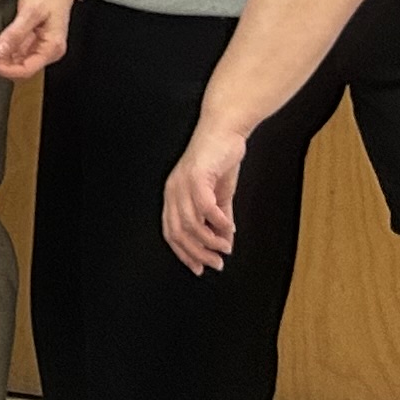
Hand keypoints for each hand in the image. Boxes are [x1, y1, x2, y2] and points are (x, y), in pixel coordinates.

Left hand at [0, 0, 83, 80]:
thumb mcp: (30, 11)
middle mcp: (47, 50)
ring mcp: (40, 44)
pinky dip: (3, 44)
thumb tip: (1, 52)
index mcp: (51, 48)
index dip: (4, 69)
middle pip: (19, 66)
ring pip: (16, 57)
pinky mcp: (34, 37)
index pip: (26, 69)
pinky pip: (16, 47)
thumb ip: (16, 33)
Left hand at [163, 119, 248, 274]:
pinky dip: (217, 221)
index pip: (171, 233)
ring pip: (191, 223)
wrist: (225, 130)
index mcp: (173, 196)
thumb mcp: (220, 195)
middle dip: (198, 253)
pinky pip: (204, 206)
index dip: (184, 254)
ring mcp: (182, 183)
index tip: (198, 269)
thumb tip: (225, 242)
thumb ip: (221, 219)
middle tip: (216, 263)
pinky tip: (228, 228)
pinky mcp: (196, 175)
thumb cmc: (220, 160)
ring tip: (225, 248)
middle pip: (179, 232)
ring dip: (210, 241)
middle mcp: (173, 191)